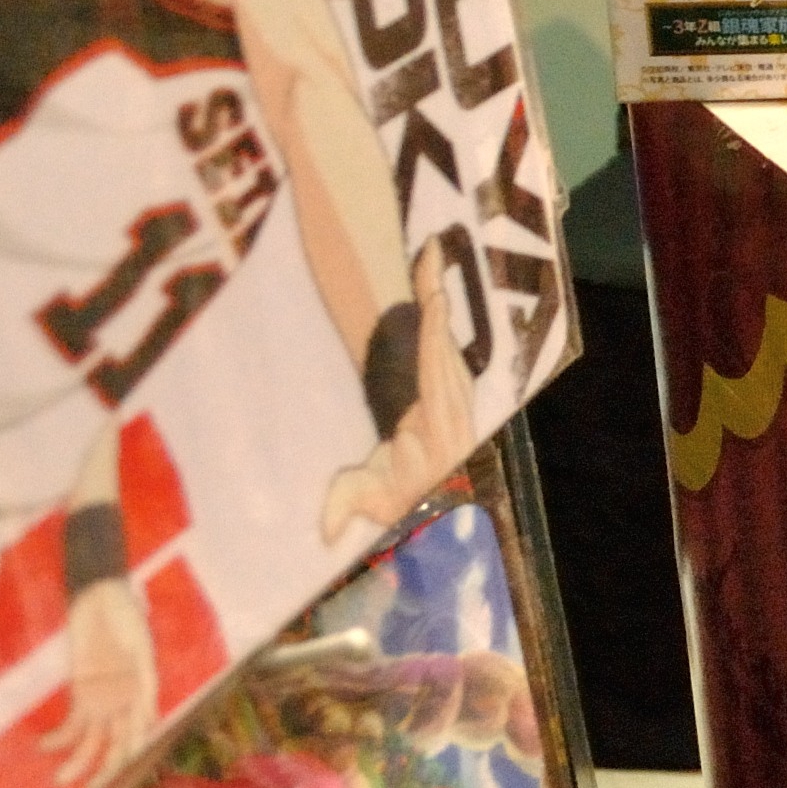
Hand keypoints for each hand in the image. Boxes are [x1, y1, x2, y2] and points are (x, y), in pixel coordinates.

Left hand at [49, 573, 155, 786]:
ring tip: (59, 781)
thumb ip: (144, 681)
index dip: (129, 756)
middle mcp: (124, 702)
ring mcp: (102, 699)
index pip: (137, 733)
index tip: (116, 779)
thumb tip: (149, 720)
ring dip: (76, 762)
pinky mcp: (81, 692)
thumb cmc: (126, 616)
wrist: (100, 596)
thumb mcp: (140, 645)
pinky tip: (44, 746)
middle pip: (114, 743)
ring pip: (91, 740)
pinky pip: (71, 723)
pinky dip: (58, 737)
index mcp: (143, 692)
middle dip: (101, 770)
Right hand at [321, 279, 471, 542]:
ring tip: (430, 254)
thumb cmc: (387, 491)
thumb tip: (329, 532)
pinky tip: (431, 276)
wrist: (414, 493)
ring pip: (448, 339)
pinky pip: (445, 341)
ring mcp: (457, 392)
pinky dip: (437, 309)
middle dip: (438, 302)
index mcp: (439, 428)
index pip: (438, 378)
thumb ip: (346, 508)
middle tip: (431, 255)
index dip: (437, 342)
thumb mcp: (365, 498)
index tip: (436, 304)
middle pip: (446, 346)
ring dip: (438, 297)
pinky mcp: (451, 383)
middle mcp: (456, 406)